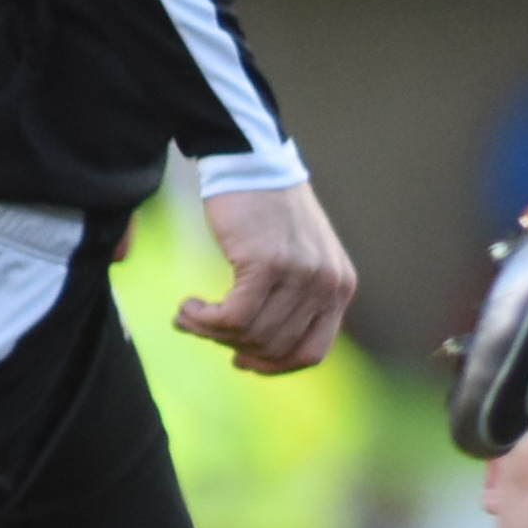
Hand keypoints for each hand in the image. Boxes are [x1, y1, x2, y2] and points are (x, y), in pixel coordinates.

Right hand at [179, 176, 356, 376]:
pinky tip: (187, 307)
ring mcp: (301, 274)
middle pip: (275, 348)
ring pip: (250, 335)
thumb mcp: (300, 258)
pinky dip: (203, 320)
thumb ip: (295, 300)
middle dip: (233, 347)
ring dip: (210, 332)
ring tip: (188, 316)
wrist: (252, 162)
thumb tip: (258, 354)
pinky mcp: (267, 263)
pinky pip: (232, 317)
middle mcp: (328, 284)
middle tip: (205, 329)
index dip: (273, 366)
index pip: (312, 352)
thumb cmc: (266, 211)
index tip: (242, 361)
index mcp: (340, 286)